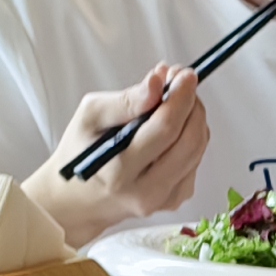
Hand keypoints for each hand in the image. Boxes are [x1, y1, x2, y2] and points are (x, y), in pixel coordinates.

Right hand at [36, 64, 208, 246]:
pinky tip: (173, 128)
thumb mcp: (90, 117)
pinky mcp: (174, 201)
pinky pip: (195, 161)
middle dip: (192, 105)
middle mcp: (145, 191)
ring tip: (176, 99)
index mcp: (119, 172)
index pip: (164, 130)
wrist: (78, 199)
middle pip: (189, 141)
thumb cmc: (81, 152)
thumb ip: (125, 101)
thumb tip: (157, 83)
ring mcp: (163, 200)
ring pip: (197, 150)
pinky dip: (190, 137)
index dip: (181, 98)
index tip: (185, 75)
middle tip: (182, 81)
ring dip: (194, 118)